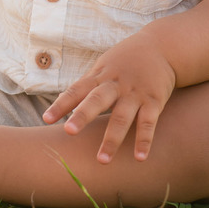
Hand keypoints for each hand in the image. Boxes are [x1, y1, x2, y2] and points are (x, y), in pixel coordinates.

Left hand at [42, 30, 176, 163]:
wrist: (162, 46)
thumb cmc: (125, 60)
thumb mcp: (103, 66)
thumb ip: (85, 85)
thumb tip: (61, 102)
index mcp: (100, 76)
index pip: (76, 90)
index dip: (61, 104)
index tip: (46, 119)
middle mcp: (116, 84)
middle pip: (97, 100)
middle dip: (83, 115)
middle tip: (69, 132)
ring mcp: (135, 93)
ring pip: (122, 117)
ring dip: (112, 139)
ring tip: (102, 161)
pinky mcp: (154, 101)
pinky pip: (148, 123)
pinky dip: (144, 141)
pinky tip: (140, 158)